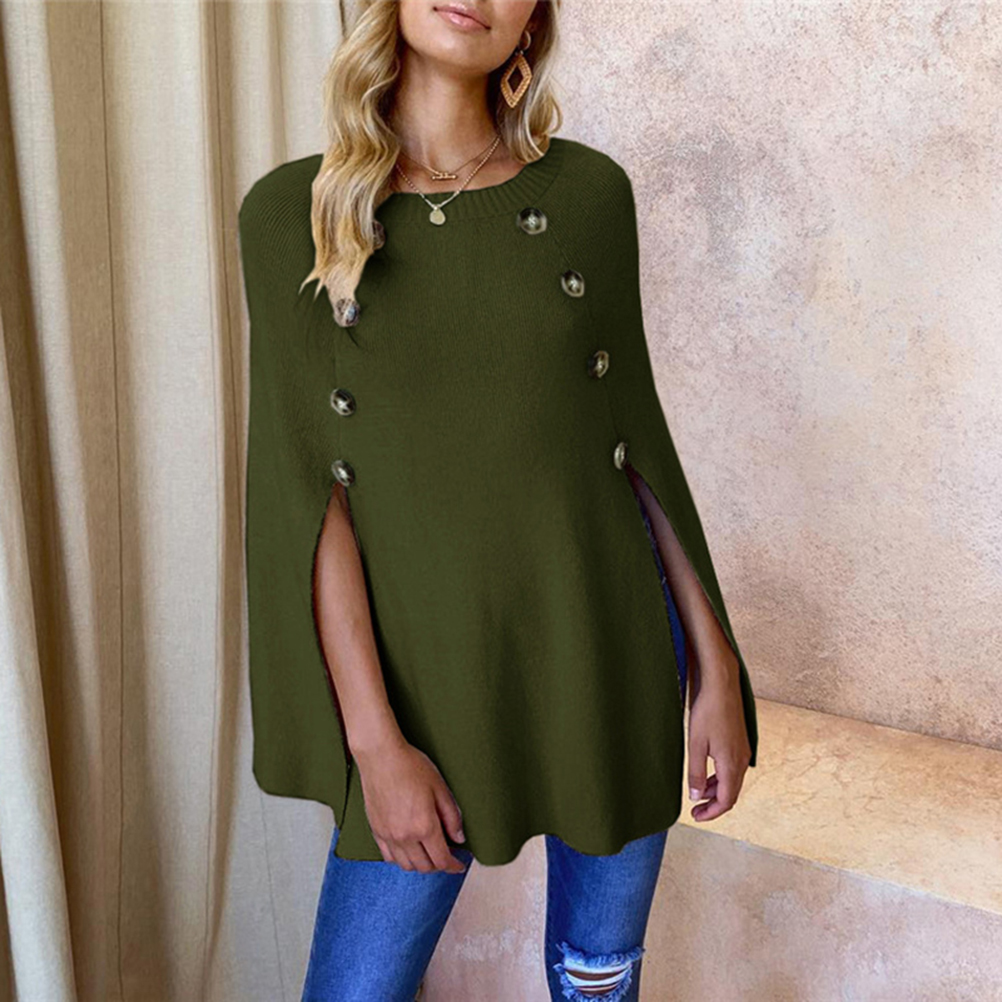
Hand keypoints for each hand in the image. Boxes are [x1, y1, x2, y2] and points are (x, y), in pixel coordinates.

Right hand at [354, 737, 468, 872]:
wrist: (381, 756)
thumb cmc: (409, 766)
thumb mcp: (440, 788)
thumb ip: (452, 816)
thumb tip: (459, 837)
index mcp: (424, 826)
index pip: (442, 860)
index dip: (454, 866)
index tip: (459, 865)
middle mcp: (405, 836)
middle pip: (425, 867)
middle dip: (439, 865)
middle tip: (447, 855)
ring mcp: (388, 835)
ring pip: (406, 866)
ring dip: (420, 864)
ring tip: (429, 853)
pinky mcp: (376, 830)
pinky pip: (389, 857)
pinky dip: (401, 859)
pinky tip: (408, 849)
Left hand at [686, 648, 751, 821]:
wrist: (721, 684)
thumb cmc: (707, 711)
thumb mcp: (696, 744)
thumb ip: (696, 772)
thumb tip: (696, 796)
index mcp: (732, 764)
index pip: (726, 800)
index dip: (712, 813)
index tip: (697, 816)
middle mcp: (742, 760)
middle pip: (731, 793)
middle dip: (714, 804)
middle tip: (696, 810)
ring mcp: (743, 750)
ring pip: (732, 780)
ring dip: (717, 789)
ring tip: (698, 791)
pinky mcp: (740, 741)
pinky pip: (733, 767)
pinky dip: (721, 776)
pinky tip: (707, 771)